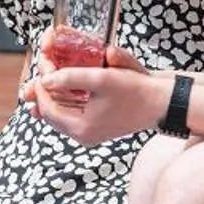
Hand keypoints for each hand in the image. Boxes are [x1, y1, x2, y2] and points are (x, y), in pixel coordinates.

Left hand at [25, 67, 168, 145]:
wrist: (162, 102)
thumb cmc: (137, 91)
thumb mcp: (101, 78)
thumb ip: (70, 77)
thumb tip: (46, 79)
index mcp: (82, 128)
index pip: (47, 108)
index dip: (40, 87)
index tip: (42, 68)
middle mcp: (83, 135)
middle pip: (51, 113)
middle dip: (44, 90)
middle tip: (43, 70)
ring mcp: (90, 133)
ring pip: (59, 114)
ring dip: (53, 94)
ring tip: (49, 76)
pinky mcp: (96, 127)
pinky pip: (71, 114)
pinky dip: (64, 99)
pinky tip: (61, 87)